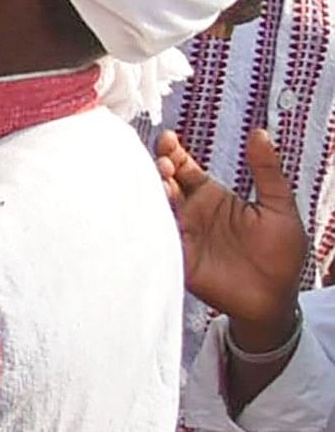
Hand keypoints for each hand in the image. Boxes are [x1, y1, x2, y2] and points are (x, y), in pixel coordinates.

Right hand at [164, 127, 314, 334]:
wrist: (275, 298)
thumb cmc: (281, 254)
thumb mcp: (279, 207)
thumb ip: (267, 171)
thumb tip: (260, 133)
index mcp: (212, 196)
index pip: (185, 168)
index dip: (173, 152)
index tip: (169, 138)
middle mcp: (192, 212)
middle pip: (164, 184)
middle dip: (159, 170)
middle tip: (164, 164)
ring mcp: (183, 234)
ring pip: (158, 208)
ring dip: (154, 194)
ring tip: (163, 184)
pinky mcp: (177, 256)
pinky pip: (157, 237)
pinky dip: (148, 224)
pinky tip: (149, 212)